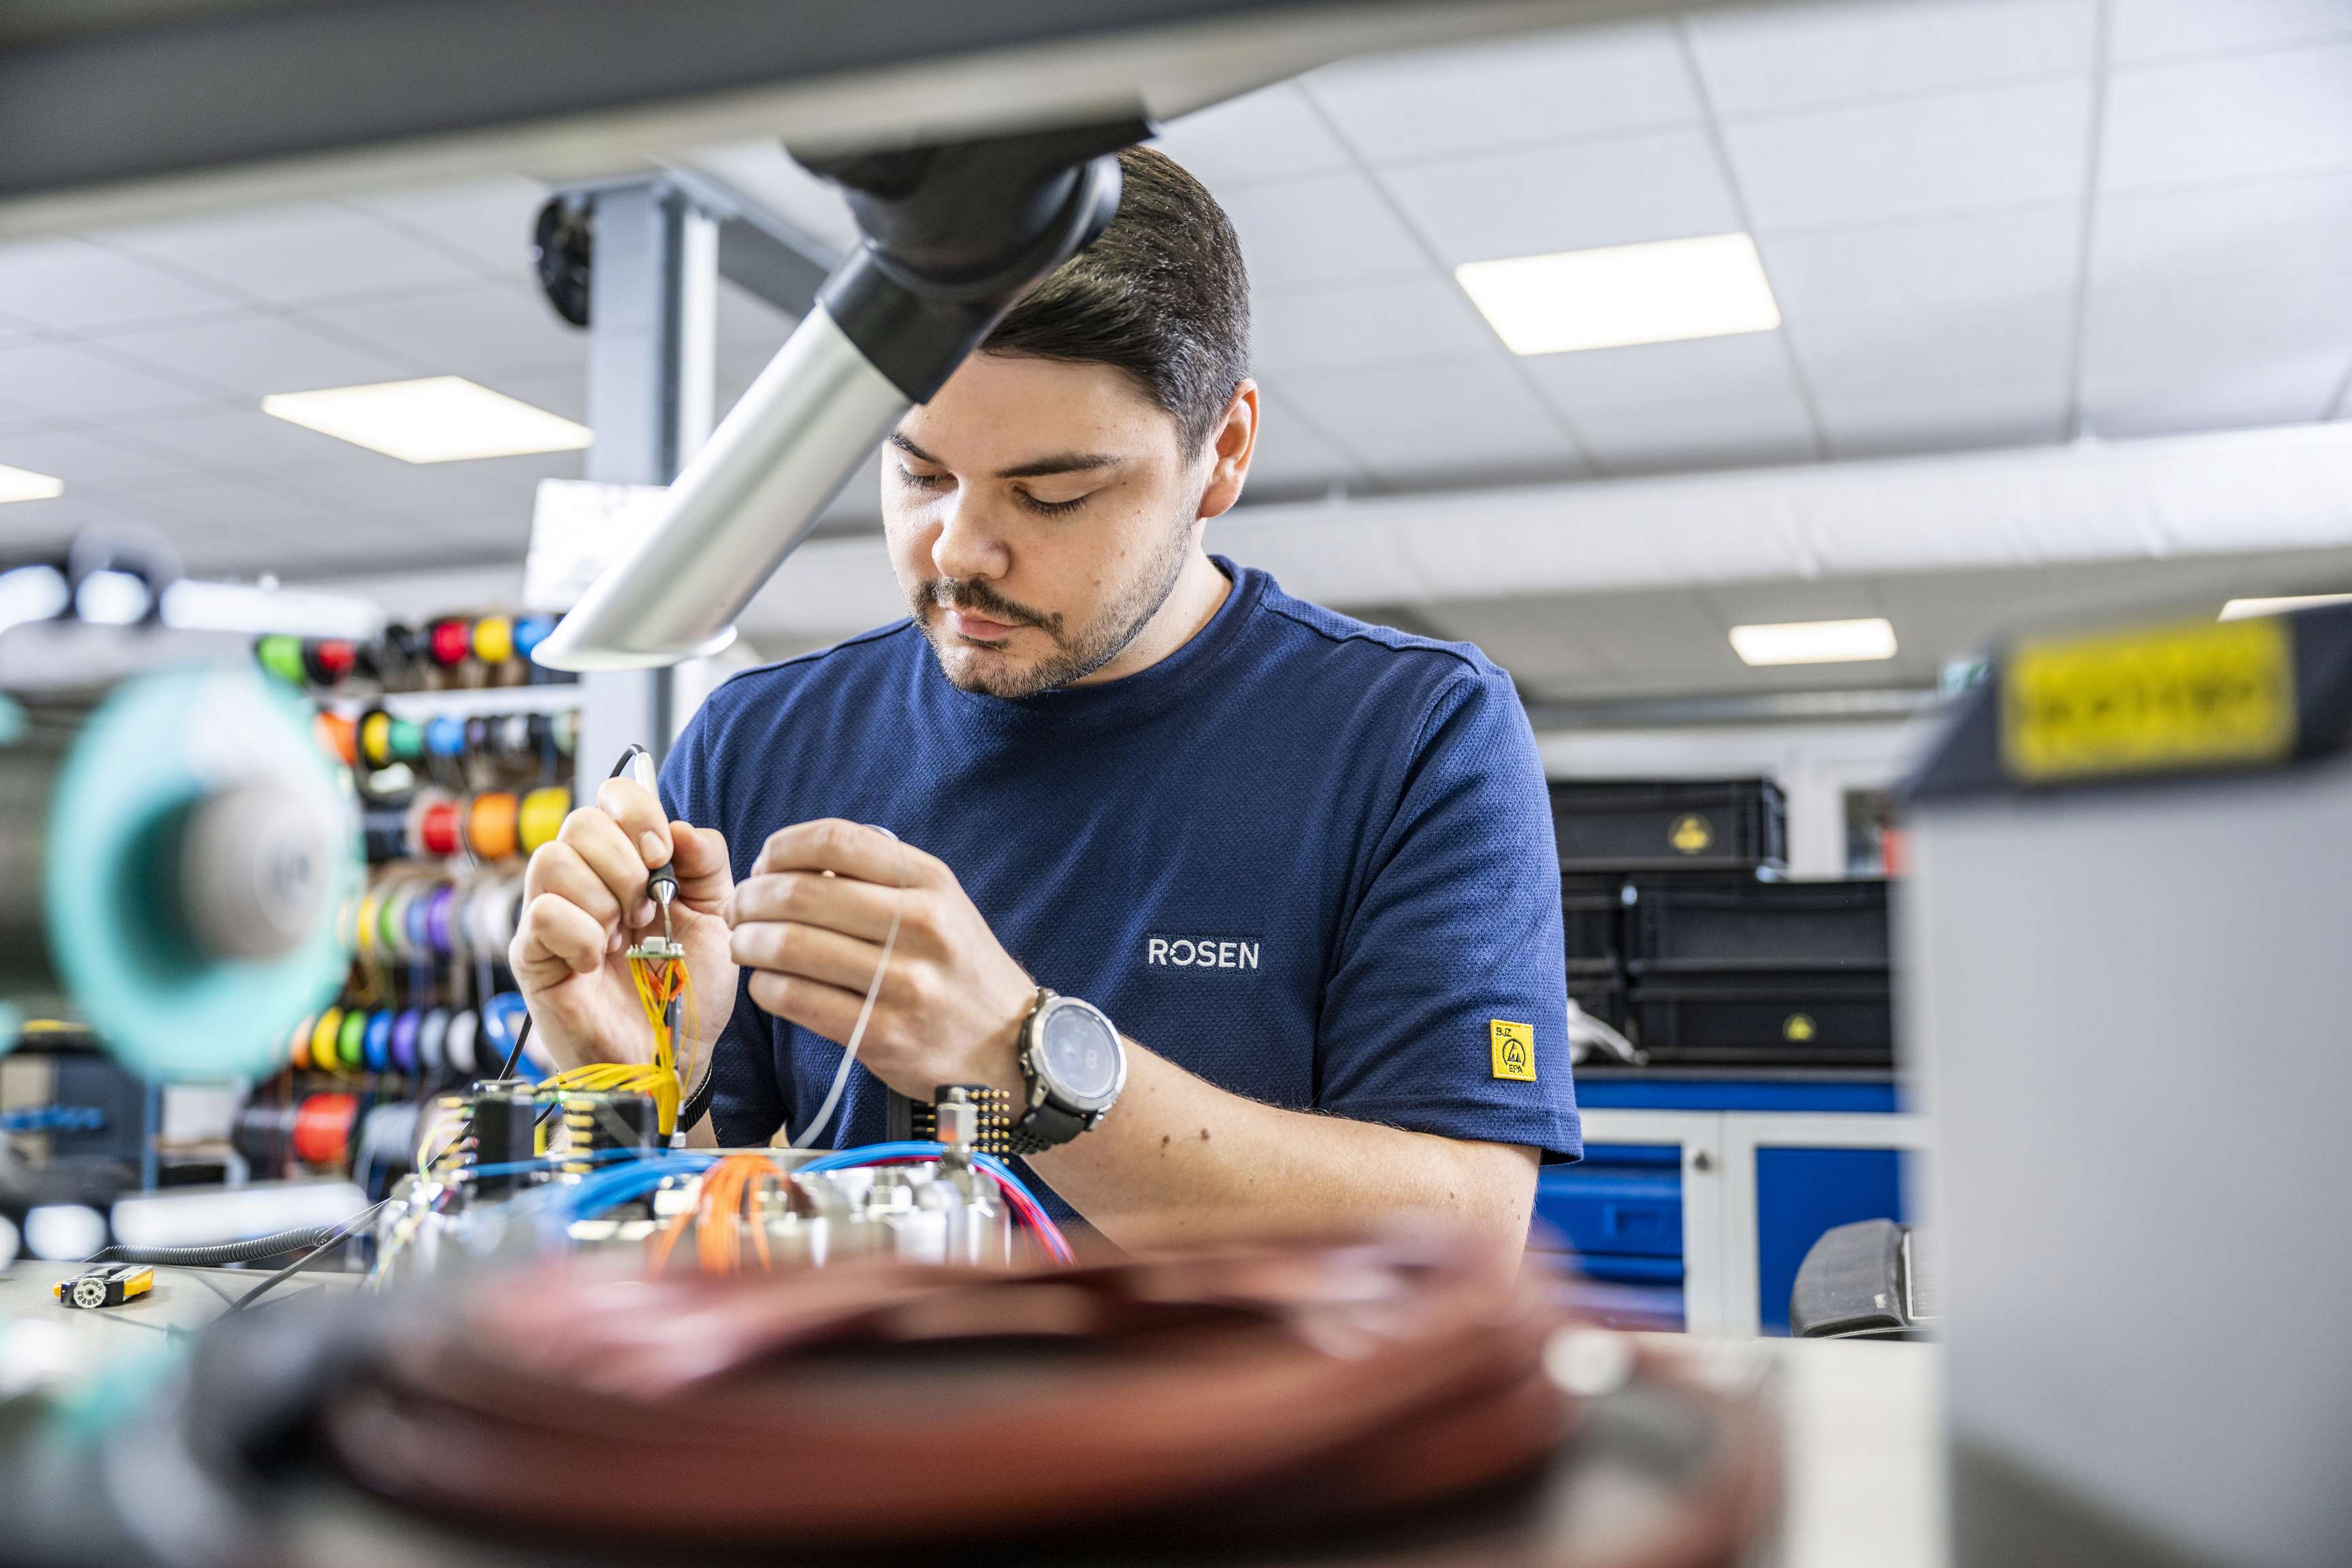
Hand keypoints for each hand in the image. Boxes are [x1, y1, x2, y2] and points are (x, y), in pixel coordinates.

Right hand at [510, 776, 735, 1079]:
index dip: (637, 813)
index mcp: (625, 861)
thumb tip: (678, 826)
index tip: (662, 854)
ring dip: (602, 899)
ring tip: (620, 938)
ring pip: (553, 860)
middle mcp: (582, 880)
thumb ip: (706, 862)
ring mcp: (551, 916)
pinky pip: (542, 914)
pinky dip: (580, 935)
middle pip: (580, 822)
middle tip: (644, 909)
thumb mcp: (718, 915)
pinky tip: (597, 962)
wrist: (675, 1054)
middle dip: (624, 863)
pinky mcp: (531, 955)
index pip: (611, 796)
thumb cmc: (688, 986)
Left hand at [725, 820, 1034, 1100]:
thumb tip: (792, 861)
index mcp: (931, 883)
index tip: (764, 863)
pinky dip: (765, 987)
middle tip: (738, 909)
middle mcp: (919, 925)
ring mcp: (901, 983)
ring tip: (744, 944)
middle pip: (799, 894)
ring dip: (748, 942)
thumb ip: (879, 877)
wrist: (1010, 1047)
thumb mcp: (941, 904)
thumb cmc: (960, 969)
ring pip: (788, 947)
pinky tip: (768, 983)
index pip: (836, 841)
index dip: (782, 847)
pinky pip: (794, 999)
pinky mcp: (881, 1034)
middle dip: (751, 898)